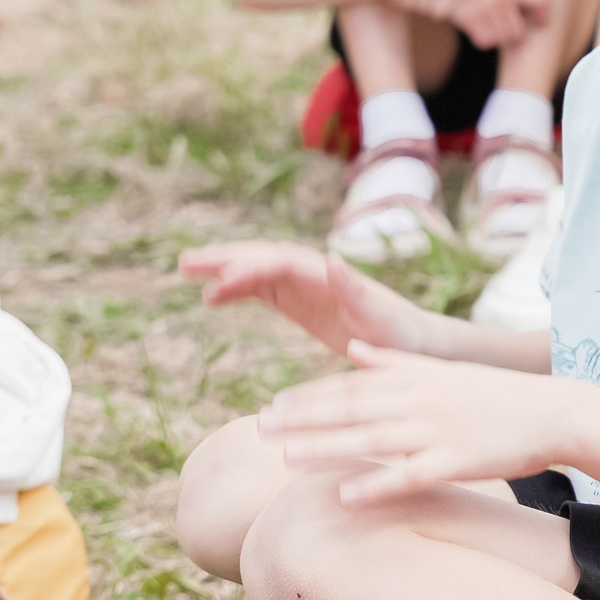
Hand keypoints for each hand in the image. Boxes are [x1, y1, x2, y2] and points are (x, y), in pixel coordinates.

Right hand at [178, 241, 435, 357]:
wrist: (414, 343)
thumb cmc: (400, 335)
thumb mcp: (380, 317)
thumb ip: (355, 289)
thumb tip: (332, 258)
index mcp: (330, 276)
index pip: (282, 262)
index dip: (250, 269)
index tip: (219, 283)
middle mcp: (315, 273)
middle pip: (263, 256)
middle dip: (226, 257)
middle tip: (186, 262)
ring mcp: (306, 286)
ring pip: (257, 269)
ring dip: (224, 268)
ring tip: (186, 270)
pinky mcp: (302, 303)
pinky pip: (262, 290)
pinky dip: (236, 290)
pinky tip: (211, 298)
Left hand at [258, 344, 565, 501]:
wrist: (554, 411)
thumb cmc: (498, 395)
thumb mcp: (444, 368)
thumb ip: (395, 360)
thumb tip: (353, 348)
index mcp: (415, 377)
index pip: (352, 386)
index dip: (310, 397)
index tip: (271, 407)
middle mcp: (420, 400)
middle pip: (351, 409)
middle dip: (303, 419)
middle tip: (260, 430)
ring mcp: (437, 430)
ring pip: (372, 439)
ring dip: (327, 448)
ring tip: (286, 460)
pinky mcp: (457, 461)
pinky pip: (409, 475)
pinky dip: (377, 484)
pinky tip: (346, 497)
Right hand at [449, 0, 547, 50]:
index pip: (541, 2)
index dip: (543, 16)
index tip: (541, 23)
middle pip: (519, 32)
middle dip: (514, 33)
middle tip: (506, 25)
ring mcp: (483, 7)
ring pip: (504, 38)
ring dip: (499, 36)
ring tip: (492, 24)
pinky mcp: (467, 18)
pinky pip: (485, 40)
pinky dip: (483, 38)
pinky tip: (479, 27)